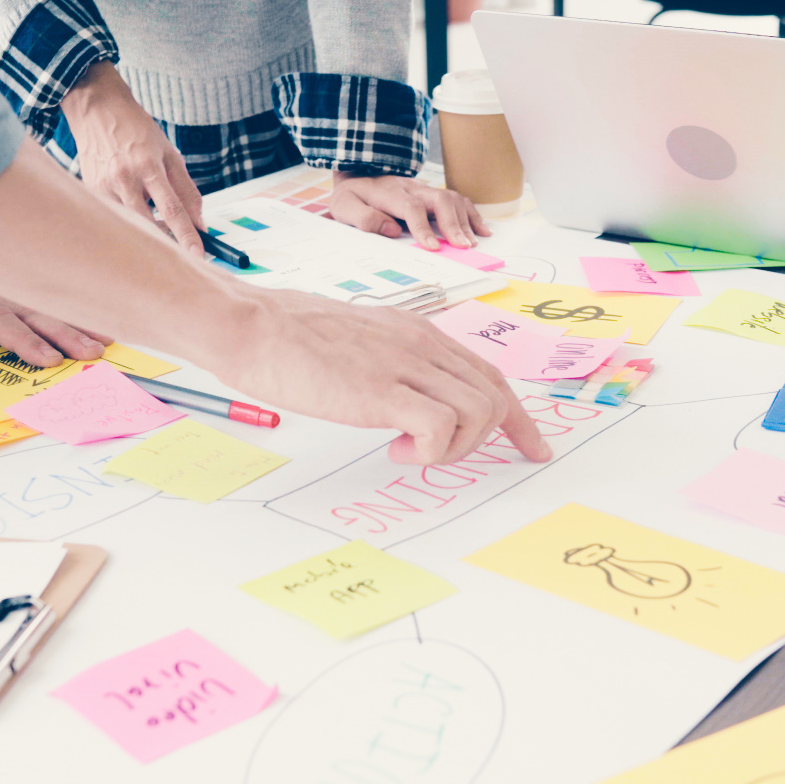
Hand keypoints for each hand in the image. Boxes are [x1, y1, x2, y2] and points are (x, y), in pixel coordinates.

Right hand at [62, 61, 204, 254]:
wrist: (97, 109)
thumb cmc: (137, 130)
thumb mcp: (170, 154)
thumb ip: (187, 190)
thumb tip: (200, 224)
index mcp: (148, 167)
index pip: (172, 210)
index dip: (186, 236)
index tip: (198, 256)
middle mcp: (124, 179)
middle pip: (147, 224)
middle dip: (166, 242)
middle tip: (182, 251)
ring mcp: (103, 186)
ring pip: (129, 224)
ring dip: (147, 229)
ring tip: (153, 214)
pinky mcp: (90, 190)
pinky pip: (114, 215)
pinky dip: (129, 217)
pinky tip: (132, 202)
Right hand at [206, 287, 550, 465]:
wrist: (252, 325)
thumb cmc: (290, 338)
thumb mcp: (358, 344)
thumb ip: (389, 366)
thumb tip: (403, 402)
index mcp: (418, 334)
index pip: (487, 374)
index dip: (517, 416)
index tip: (532, 445)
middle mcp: (421, 345)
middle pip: (494, 395)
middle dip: (496, 437)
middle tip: (464, 457)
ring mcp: (404, 365)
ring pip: (479, 412)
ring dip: (455, 447)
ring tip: (409, 450)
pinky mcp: (382, 391)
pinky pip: (440, 428)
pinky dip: (430, 452)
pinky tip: (395, 450)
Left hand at [329, 172, 489, 250]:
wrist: (356, 174)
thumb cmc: (352, 195)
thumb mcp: (343, 206)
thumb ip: (363, 217)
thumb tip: (391, 230)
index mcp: (389, 193)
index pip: (411, 208)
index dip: (423, 228)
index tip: (434, 247)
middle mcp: (411, 188)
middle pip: (439, 200)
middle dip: (453, 223)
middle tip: (463, 246)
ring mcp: (423, 189)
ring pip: (452, 198)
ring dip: (465, 220)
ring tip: (473, 242)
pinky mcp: (431, 194)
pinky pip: (457, 199)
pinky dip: (471, 214)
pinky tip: (481, 230)